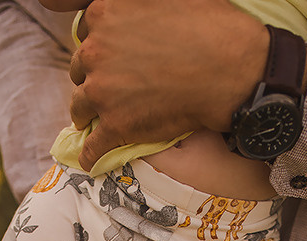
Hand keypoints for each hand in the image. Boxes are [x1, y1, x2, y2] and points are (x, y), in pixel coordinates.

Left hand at [70, 0, 268, 171]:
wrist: (227, 69)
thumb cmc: (207, 26)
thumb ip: (138, 4)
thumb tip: (136, 10)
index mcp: (103, 13)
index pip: (86, 33)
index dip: (100, 47)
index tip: (111, 57)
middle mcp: (94, 51)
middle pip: (79, 69)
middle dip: (92, 78)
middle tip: (109, 88)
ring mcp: (102, 91)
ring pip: (80, 106)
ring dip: (87, 113)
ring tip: (95, 121)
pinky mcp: (115, 126)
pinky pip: (92, 145)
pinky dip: (90, 153)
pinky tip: (89, 158)